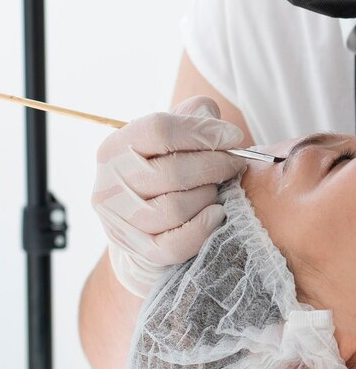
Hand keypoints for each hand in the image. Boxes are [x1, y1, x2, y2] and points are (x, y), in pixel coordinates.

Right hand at [91, 95, 246, 296]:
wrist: (142, 227)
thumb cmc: (164, 172)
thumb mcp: (173, 138)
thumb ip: (194, 117)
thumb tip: (215, 122)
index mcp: (115, 148)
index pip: (159, 130)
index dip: (202, 132)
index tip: (234, 136)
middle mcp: (109, 184)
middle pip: (173, 171)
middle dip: (215, 166)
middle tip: (235, 164)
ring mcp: (119, 221)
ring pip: (175, 209)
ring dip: (208, 197)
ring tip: (217, 190)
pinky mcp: (136, 250)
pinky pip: (175, 244)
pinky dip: (202, 228)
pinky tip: (216, 214)